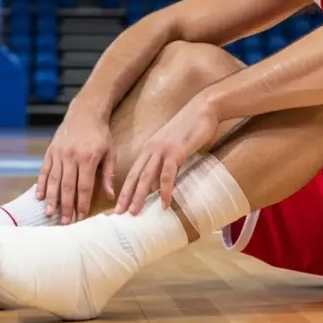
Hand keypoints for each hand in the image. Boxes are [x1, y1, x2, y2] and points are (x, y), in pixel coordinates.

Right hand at [37, 107, 114, 223]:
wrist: (85, 112)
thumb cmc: (100, 134)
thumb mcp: (110, 152)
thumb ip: (108, 174)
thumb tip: (110, 196)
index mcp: (88, 159)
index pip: (84, 187)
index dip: (82, 204)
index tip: (80, 218)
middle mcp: (71, 157)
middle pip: (67, 187)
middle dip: (65, 206)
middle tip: (64, 222)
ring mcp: (59, 154)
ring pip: (53, 180)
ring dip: (51, 199)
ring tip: (49, 213)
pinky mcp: (51, 151)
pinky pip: (44, 170)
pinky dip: (41, 184)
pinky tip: (39, 196)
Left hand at [115, 95, 220, 214]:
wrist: (203, 109)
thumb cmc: (190, 128)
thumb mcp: (172, 147)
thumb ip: (163, 164)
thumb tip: (157, 185)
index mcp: (148, 148)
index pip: (133, 172)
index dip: (125, 190)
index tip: (119, 206)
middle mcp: (151, 149)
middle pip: (135, 176)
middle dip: (126, 196)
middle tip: (119, 214)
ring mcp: (163, 150)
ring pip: (147, 177)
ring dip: (140, 196)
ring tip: (135, 212)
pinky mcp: (176, 152)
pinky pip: (167, 174)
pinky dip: (165, 190)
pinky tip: (164, 202)